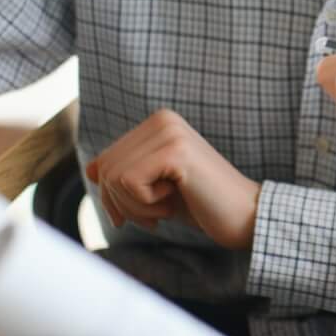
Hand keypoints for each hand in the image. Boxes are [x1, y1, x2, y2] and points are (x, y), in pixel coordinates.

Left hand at [84, 108, 261, 249]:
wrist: (245, 216)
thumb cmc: (202, 204)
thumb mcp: (156, 187)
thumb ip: (127, 173)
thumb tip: (90, 169)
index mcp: (157, 123)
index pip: (104, 162)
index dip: (113, 197)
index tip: (143, 212)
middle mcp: (162, 119)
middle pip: (105, 170)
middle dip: (123, 204)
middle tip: (156, 214)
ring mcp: (169, 132)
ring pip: (113, 178)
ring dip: (136, 207)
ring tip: (168, 206)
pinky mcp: (174, 151)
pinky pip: (129, 183)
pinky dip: (146, 205)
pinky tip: (176, 200)